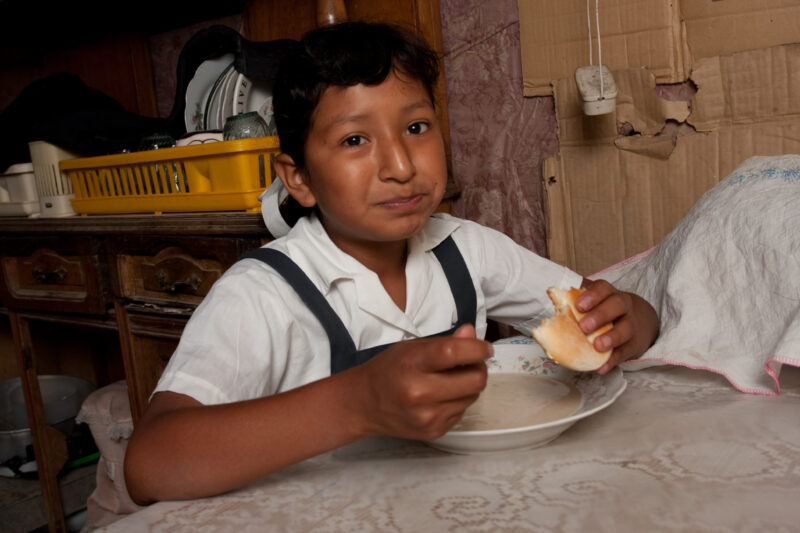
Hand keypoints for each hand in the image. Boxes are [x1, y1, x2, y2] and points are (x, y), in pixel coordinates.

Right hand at [350, 324, 490, 440]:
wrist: (365, 404)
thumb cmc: (390, 369)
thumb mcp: (413, 348)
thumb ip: (445, 342)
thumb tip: (472, 334)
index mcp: (412, 364)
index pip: (454, 353)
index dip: (477, 349)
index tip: (485, 348)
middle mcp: (419, 393)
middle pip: (475, 380)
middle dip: (478, 368)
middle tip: (470, 363)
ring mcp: (428, 417)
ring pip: (473, 397)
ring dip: (469, 386)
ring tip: (450, 380)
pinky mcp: (434, 432)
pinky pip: (462, 412)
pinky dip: (458, 401)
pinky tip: (440, 397)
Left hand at [576, 279, 658, 373]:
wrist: (637, 321)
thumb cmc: (603, 310)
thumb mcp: (592, 302)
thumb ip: (571, 303)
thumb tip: (542, 306)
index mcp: (608, 293)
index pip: (603, 288)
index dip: (592, 296)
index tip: (579, 306)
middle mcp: (622, 306)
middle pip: (617, 305)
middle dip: (600, 315)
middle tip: (584, 327)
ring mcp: (630, 325)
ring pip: (626, 329)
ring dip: (611, 338)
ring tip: (597, 346)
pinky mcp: (633, 344)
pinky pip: (625, 352)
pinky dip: (612, 361)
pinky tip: (601, 367)